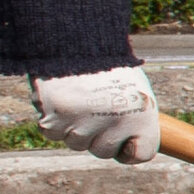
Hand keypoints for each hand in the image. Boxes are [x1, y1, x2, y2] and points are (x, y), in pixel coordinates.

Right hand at [30, 67, 160, 163]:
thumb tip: (130, 145)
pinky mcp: (52, 120)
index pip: (141, 154)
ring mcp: (81, 125)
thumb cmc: (107, 65)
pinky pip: (52, 132)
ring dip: (75, 125)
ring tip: (79, 97)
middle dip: (99, 135)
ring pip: (75, 142)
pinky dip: (53, 118)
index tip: (125, 137)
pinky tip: (61, 96)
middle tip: (96, 106)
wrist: (74, 39)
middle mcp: (114, 124)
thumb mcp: (134, 89)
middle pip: (102, 151)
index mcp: (142, 117)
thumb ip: (134, 119)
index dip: (130, 147)